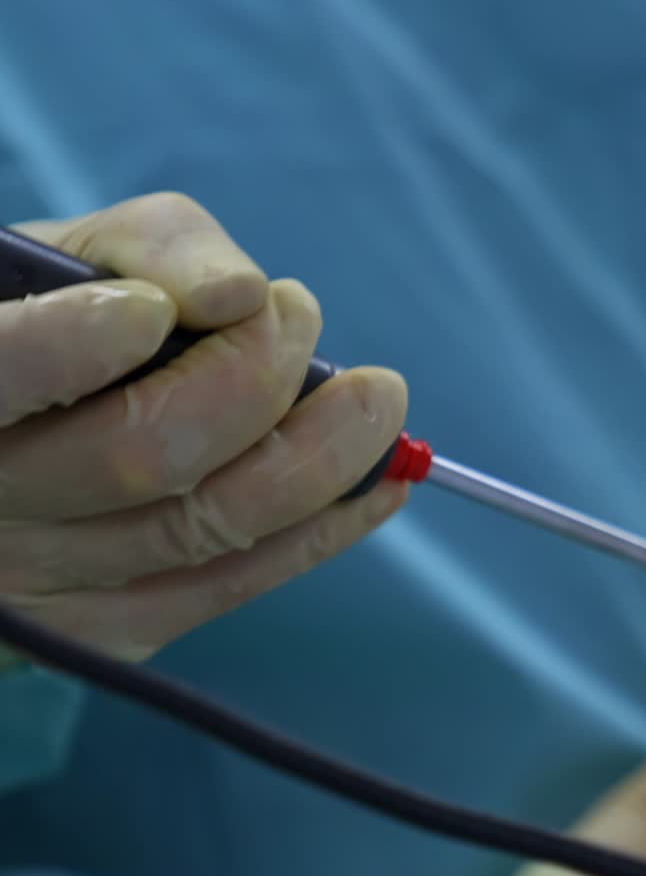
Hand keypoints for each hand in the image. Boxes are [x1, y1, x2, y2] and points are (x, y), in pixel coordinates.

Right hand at [0, 193, 408, 662]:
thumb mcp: (65, 264)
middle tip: (300, 314)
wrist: (5, 449)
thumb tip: (242, 295)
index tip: (154, 308)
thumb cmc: (46, 328)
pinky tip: (378, 483)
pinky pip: (232, 583)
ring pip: (205, 526)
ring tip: (378, 400)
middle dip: (252, 378)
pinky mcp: (107, 626)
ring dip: (320, 456)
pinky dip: (324, 528)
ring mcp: (43, 582)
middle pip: (139, 455)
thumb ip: (147, 249)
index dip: (78, 344)